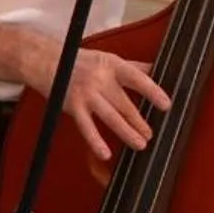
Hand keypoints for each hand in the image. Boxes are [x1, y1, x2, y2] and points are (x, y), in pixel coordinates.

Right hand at [44, 47, 170, 161]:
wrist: (47, 61)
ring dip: (126, 132)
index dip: (153, 91)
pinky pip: (86, 127)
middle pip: (124, 104)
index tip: (166, 104)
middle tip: (150, 134)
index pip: (137, 79)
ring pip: (110, 117)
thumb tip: (158, 70)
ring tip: (140, 144)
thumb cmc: (81, 62)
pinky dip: (95, 141)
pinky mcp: (74, 106)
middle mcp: (100, 79)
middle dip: (139, 121)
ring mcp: (86, 94)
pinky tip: (105, 153)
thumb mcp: (109, 59)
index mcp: (112, 65)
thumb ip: (133, 67)